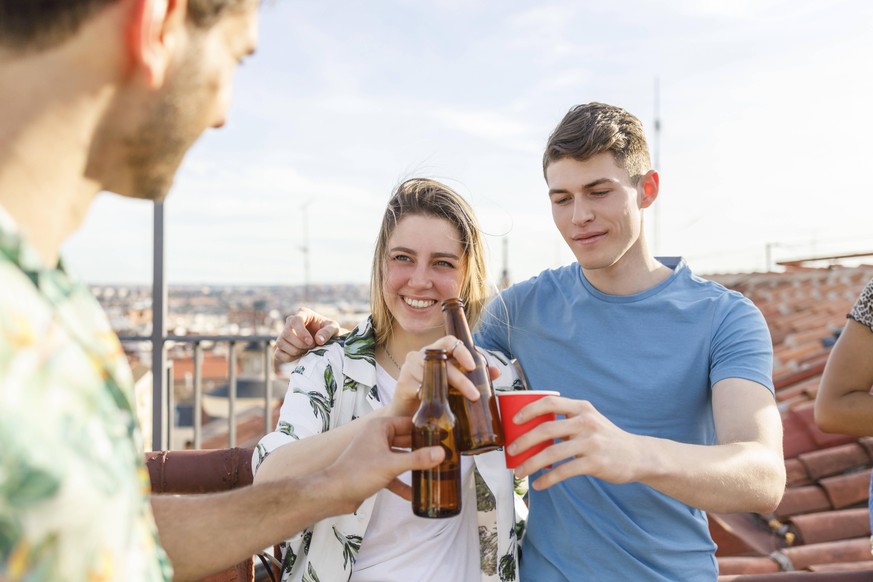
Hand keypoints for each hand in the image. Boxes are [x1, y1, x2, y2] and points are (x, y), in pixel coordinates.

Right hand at [274, 307, 341, 363]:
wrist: (326, 340)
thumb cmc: (329, 331)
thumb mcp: (334, 328)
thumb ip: (328, 332)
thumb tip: (318, 340)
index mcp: (303, 314)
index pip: (295, 320)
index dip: (301, 333)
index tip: (311, 342)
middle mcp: (291, 322)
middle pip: (286, 333)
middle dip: (299, 344)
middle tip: (311, 347)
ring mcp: (285, 334)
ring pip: (280, 343)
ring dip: (294, 351)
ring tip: (306, 351)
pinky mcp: (282, 346)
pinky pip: (278, 353)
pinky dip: (288, 357)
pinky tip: (300, 356)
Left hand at [325, 416, 445, 506]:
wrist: (333, 494)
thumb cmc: (358, 473)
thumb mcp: (391, 465)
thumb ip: (417, 459)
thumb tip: (442, 453)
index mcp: (380, 427)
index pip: (408, 423)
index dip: (426, 429)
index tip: (445, 435)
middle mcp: (378, 437)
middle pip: (406, 440)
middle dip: (423, 449)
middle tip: (444, 454)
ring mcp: (375, 454)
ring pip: (400, 457)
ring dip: (414, 466)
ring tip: (435, 472)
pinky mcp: (373, 471)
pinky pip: (393, 474)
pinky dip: (402, 482)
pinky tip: (415, 494)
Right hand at [386, 336, 495, 417]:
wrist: (405, 415)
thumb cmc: (431, 396)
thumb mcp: (452, 385)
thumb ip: (473, 376)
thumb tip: (496, 372)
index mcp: (434, 352)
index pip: (449, 342)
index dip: (462, 351)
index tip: (473, 367)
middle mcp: (420, 356)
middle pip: (443, 361)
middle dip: (461, 379)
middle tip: (475, 394)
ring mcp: (409, 368)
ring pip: (433, 375)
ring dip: (449, 390)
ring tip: (460, 402)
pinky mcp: (402, 383)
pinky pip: (419, 388)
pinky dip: (431, 397)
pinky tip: (438, 405)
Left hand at [509, 396, 642, 489]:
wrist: (638, 455)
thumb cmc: (606, 438)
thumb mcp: (590, 420)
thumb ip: (566, 421)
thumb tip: (532, 431)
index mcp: (581, 408)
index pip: (550, 402)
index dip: (529, 410)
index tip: (514, 421)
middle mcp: (586, 422)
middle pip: (546, 428)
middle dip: (523, 440)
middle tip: (511, 450)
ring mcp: (591, 442)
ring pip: (552, 452)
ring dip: (531, 463)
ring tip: (519, 472)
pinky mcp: (595, 463)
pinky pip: (564, 471)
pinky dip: (548, 479)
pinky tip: (539, 485)